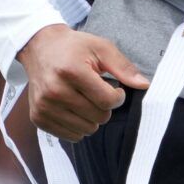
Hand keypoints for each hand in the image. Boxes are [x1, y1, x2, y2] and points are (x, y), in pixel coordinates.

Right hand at [18, 26, 149, 141]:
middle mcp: (54, 91)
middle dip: (105, 107)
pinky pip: (70, 136)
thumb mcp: (101, 48)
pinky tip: (74, 108)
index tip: (115, 89)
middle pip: (98, 117)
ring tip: (85, 99)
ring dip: (92, 118)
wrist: (39, 48)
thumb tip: (144, 85)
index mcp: (71, 71)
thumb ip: (123, 67)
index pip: (106, 101)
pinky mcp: (38, 118)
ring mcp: (44, 106)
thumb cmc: (74, 47)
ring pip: (86, 130)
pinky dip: (78, 126)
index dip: (118, 97)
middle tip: (97, 92)